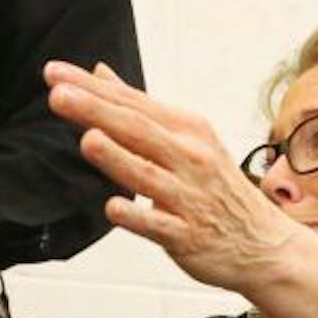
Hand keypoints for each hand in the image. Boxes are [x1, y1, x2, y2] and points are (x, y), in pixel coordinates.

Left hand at [44, 60, 302, 295]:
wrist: (263, 244)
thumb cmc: (216, 188)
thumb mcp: (186, 138)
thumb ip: (139, 109)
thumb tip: (99, 74)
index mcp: (187, 129)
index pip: (132, 103)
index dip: (92, 87)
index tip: (54, 73)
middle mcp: (190, 158)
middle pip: (137, 130)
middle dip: (96, 110)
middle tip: (58, 94)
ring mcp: (189, 197)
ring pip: (147, 174)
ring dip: (117, 157)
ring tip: (87, 138)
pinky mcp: (188, 236)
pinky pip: (158, 225)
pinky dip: (137, 216)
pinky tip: (113, 208)